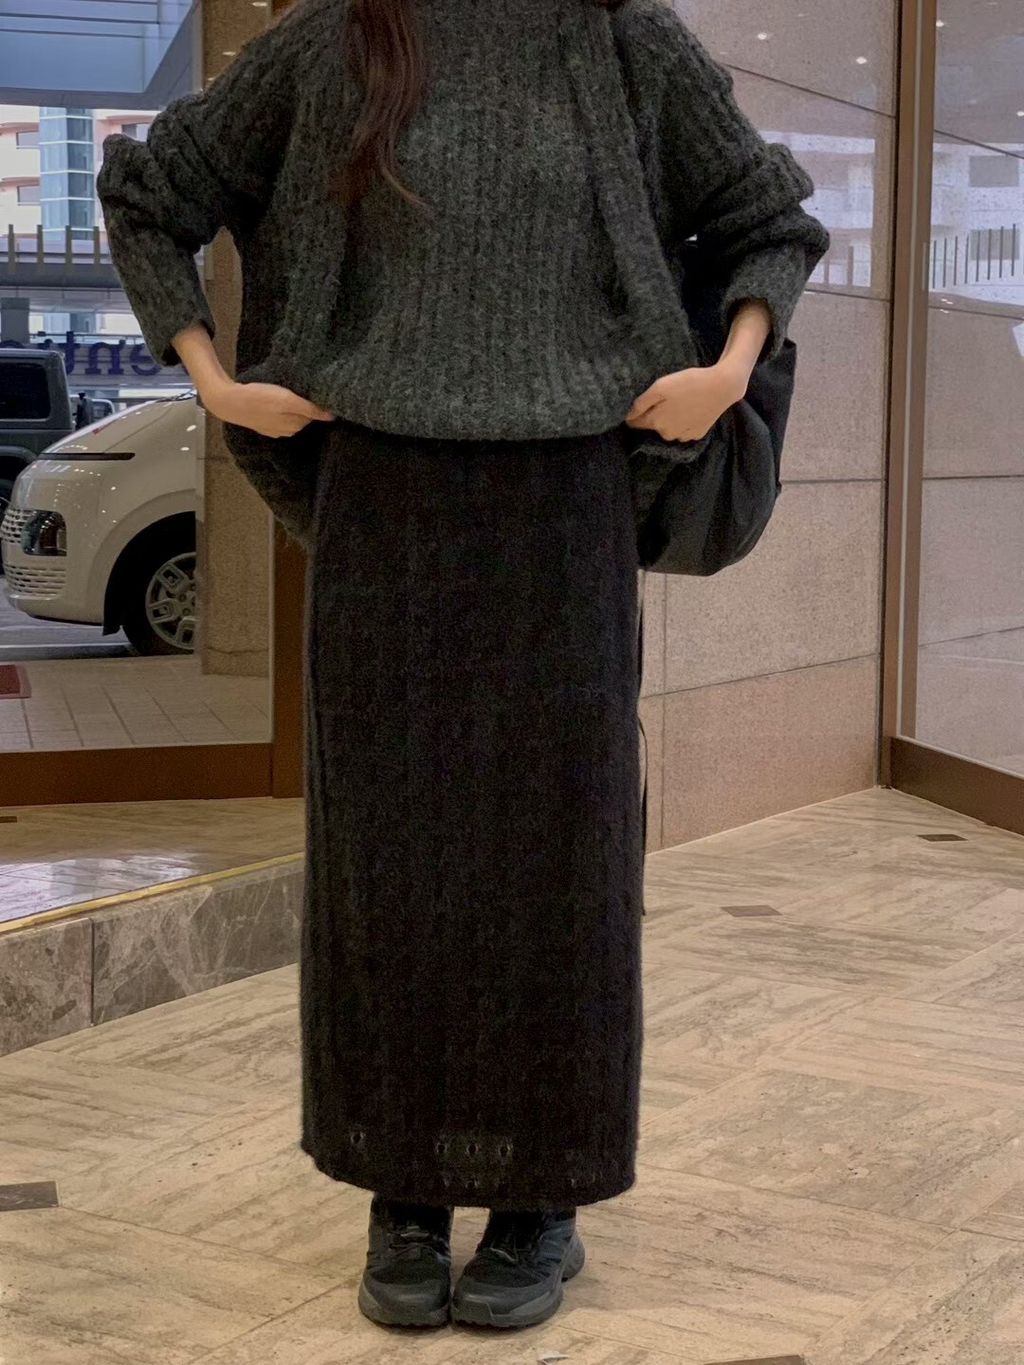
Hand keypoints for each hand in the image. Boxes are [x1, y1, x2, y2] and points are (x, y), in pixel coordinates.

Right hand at [203, 380, 334, 437]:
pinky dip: (281, 411)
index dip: (318, 403)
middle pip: (306, 416)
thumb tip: (332, 417)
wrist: (230, 403)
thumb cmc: (259, 398)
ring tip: (286, 392)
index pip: (316, 414)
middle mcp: (290, 430)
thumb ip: (310, 409)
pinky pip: (281, 419)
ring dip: (293, 407)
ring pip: (293, 417)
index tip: (317, 391)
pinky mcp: (267, 427)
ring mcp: (278, 430)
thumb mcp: (287, 399)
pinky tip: (274, 402)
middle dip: (305, 404)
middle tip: (299, 388)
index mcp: (296, 424)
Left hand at [625, 361, 745, 442]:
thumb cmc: (689, 383)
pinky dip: (684, 422)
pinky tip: (691, 409)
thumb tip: (627, 417)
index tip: (638, 404)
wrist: (722, 386)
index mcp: (656, 422)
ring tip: (680, 402)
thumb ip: (641, 403)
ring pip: (669, 429)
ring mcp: (683, 437)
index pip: (634, 423)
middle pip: (653, 426)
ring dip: (670, 419)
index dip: (633, 414)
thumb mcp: (660, 386)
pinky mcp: (697, 435)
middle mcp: (667, 434)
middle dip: (655, 414)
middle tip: (665, 397)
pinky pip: (683, 430)